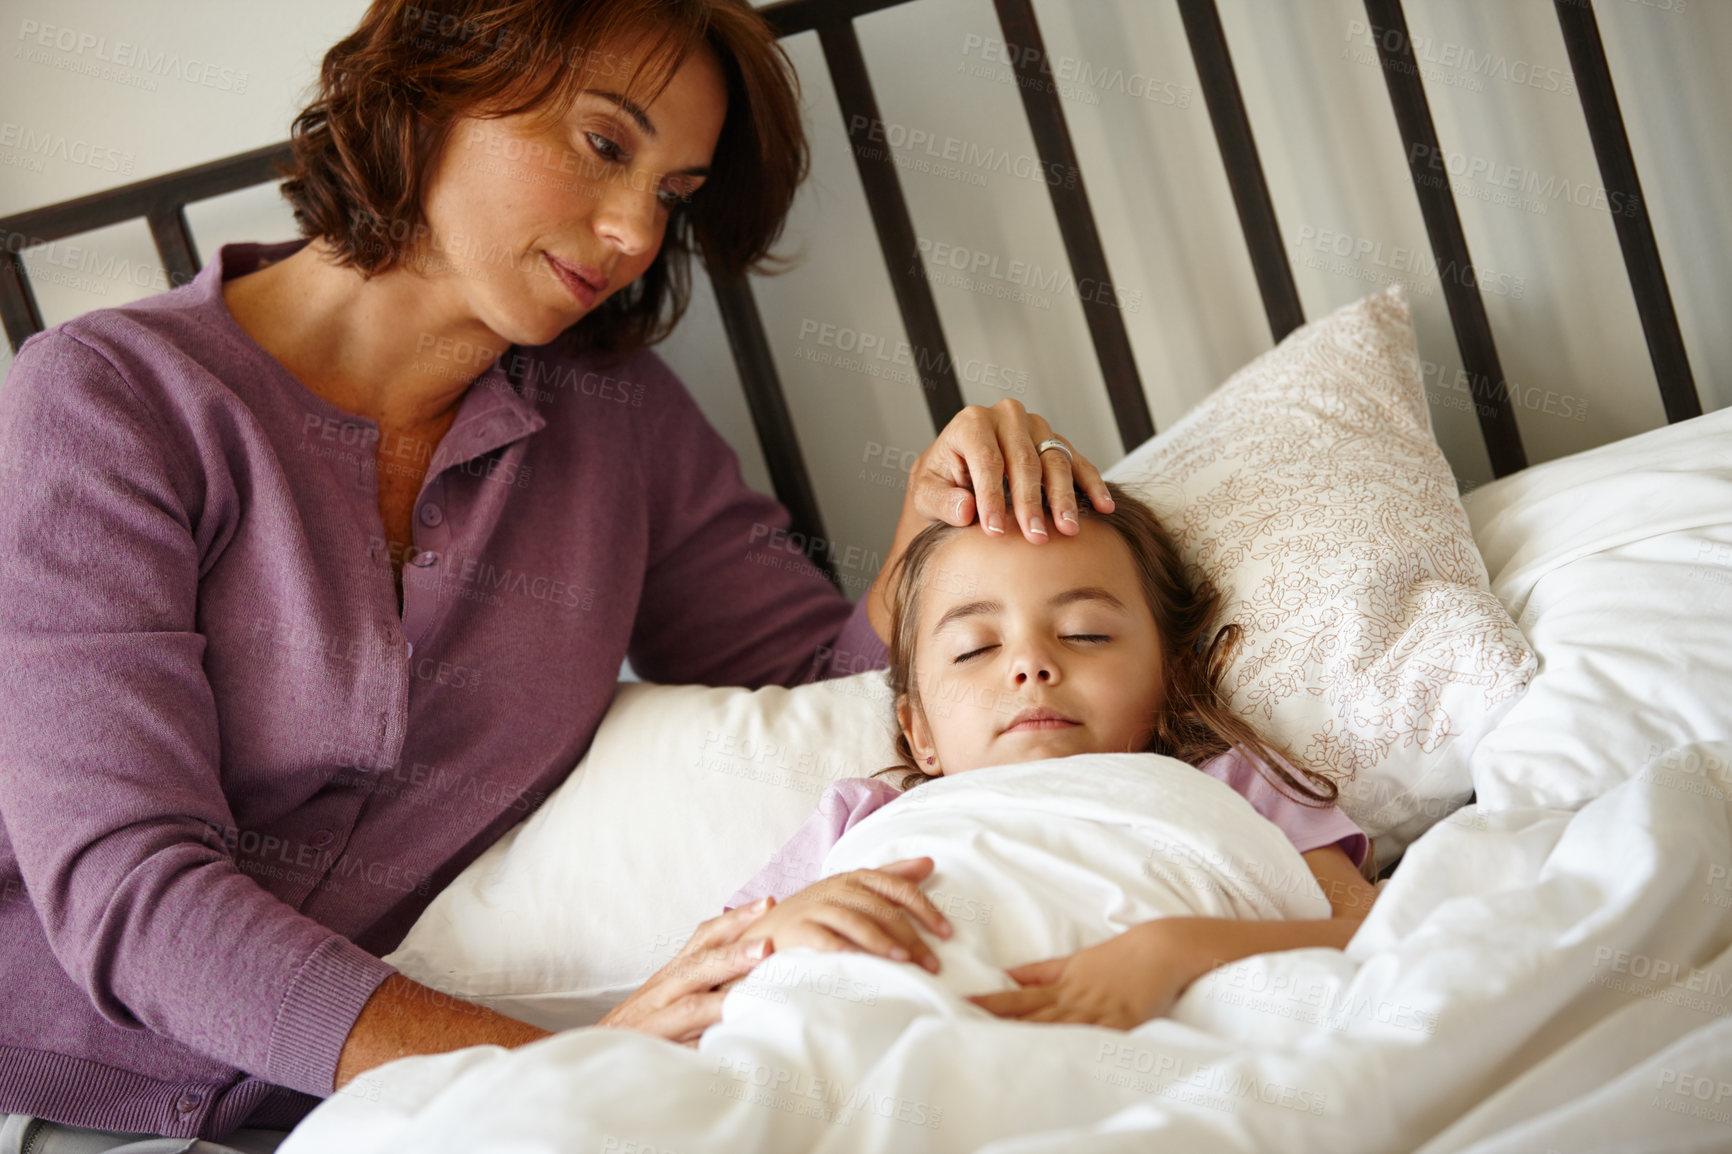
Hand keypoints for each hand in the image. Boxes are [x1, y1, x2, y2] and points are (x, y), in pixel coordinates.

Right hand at [596, 897, 777, 1044]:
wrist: (597, 1061)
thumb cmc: (644, 1030)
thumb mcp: (674, 1000)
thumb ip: (707, 986)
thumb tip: (756, 975)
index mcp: (673, 975)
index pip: (703, 939)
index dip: (733, 920)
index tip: (767, 903)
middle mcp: (662, 991)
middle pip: (698, 962)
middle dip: (733, 950)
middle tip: (768, 942)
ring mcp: (655, 1021)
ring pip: (690, 1002)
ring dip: (723, 990)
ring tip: (755, 985)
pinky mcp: (652, 1048)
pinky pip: (680, 1042)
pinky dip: (705, 1037)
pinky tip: (729, 1033)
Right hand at [738, 857, 952, 972]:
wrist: (765, 932)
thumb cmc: (818, 914)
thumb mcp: (853, 892)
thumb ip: (890, 878)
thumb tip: (929, 863)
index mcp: (854, 878)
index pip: (896, 887)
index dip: (925, 909)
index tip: (947, 933)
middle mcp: (836, 888)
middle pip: (881, 909)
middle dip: (911, 937)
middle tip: (932, 964)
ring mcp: (815, 908)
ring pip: (855, 921)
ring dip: (882, 943)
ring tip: (904, 963)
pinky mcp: (796, 930)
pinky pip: (824, 940)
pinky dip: (844, 951)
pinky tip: (861, 966)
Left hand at [910, 399, 1112, 542]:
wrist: (956, 476)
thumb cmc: (941, 485)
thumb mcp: (926, 495)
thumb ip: (941, 501)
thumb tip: (966, 509)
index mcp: (971, 423)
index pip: (987, 460)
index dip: (992, 497)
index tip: (996, 531)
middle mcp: (1006, 417)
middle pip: (1025, 460)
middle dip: (1031, 502)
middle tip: (1036, 537)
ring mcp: (1035, 427)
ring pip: (1055, 460)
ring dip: (1063, 497)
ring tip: (1068, 529)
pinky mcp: (1056, 442)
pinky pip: (1078, 462)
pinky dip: (1091, 484)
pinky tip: (1103, 507)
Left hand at [966, 920, 1198, 1029]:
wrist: (1158, 950)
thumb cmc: (1115, 955)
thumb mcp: (1072, 961)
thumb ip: (1039, 972)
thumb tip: (1006, 975)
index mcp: (1062, 985)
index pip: (1019, 998)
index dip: (992, 1003)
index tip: (964, 1005)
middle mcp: (1075, 1000)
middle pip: (1033, 1017)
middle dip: (1003, 1025)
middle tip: (970, 1030)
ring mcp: (1098, 1013)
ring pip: (1060, 1030)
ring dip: (1034, 1040)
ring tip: (1005, 1050)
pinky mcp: (1122, 1024)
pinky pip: (1097, 1041)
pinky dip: (1081, 1049)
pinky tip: (1065, 1061)